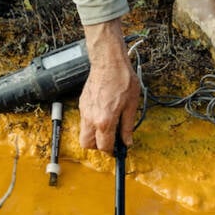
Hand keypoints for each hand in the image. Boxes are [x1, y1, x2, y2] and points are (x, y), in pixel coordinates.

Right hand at [79, 19, 139, 153]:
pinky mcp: (82, 103)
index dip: (112, 151)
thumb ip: (127, 126)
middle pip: (87, 144)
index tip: (118, 149)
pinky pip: (84, 120)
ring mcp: (84, 111)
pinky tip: (103, 113)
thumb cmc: (122, 81)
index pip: (104, 146)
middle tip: (111, 140)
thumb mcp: (131, 106)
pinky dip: (92, 123)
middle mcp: (91, 118)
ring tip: (108, 126)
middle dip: (98, 146)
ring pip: (83, 133)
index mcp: (105, 121)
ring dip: (94, 135)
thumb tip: (127, 142)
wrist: (109, 63)